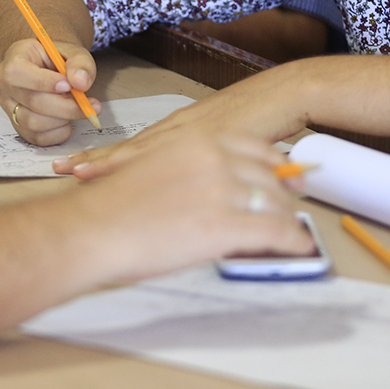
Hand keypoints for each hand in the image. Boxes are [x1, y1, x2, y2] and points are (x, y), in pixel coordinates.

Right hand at [0, 36, 98, 145]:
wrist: (51, 69)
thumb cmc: (58, 59)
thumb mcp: (72, 52)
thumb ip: (79, 63)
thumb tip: (81, 83)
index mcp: (14, 59)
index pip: (18, 72)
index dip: (44, 82)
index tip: (69, 86)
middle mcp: (5, 85)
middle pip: (31, 101)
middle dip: (65, 106)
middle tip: (89, 105)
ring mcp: (9, 108)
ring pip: (33, 122)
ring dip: (62, 120)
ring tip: (76, 109)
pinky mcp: (17, 125)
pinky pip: (37, 137)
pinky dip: (58, 133)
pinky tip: (67, 120)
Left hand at [53, 70, 307, 179]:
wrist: (289, 95)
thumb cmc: (263, 119)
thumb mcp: (227, 145)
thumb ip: (205, 164)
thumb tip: (185, 190)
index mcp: (181, 129)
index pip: (136, 149)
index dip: (105, 160)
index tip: (74, 169)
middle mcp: (181, 128)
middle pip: (131, 149)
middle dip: (96, 162)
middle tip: (62, 172)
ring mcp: (194, 132)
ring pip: (144, 151)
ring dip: (112, 163)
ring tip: (81, 174)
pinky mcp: (210, 138)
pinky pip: (174, 156)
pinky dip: (150, 165)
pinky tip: (133, 174)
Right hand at [69, 130, 315, 281]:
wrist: (91, 227)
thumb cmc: (113, 206)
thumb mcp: (157, 170)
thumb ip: (187, 171)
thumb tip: (207, 189)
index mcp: (196, 141)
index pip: (255, 148)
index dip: (274, 164)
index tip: (285, 175)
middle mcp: (214, 158)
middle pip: (270, 174)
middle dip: (286, 192)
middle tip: (296, 204)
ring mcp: (222, 189)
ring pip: (276, 202)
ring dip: (289, 218)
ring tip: (294, 231)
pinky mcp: (225, 223)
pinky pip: (275, 231)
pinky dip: (292, 240)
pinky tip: (298, 248)